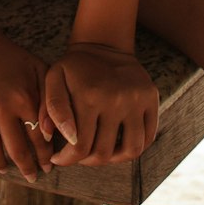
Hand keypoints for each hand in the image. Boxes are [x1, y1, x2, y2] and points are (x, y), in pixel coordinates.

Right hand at [0, 28, 53, 182]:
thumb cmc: (9, 57)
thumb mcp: (36, 69)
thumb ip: (49, 98)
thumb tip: (50, 133)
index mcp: (23, 98)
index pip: (39, 139)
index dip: (45, 156)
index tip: (47, 165)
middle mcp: (1, 109)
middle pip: (17, 153)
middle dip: (27, 169)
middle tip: (32, 176)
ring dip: (2, 166)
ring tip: (7, 168)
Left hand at [44, 42, 158, 166]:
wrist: (103, 43)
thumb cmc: (74, 67)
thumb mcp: (54, 78)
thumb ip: (52, 109)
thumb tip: (63, 139)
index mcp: (89, 96)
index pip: (80, 146)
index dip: (67, 160)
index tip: (59, 158)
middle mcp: (116, 100)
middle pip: (104, 153)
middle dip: (87, 161)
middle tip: (79, 155)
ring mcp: (136, 100)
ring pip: (131, 150)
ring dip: (114, 160)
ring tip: (100, 153)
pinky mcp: (151, 99)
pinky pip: (148, 137)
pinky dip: (135, 148)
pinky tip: (119, 144)